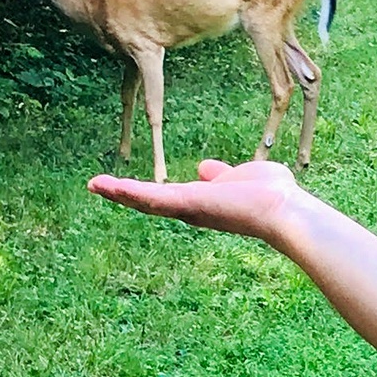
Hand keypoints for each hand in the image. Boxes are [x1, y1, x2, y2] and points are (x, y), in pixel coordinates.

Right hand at [88, 159, 305, 241]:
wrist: (282, 208)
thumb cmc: (269, 194)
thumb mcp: (238, 177)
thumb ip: (220, 174)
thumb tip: (204, 168)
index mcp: (202, 201)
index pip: (166, 195)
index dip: (143, 192)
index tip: (122, 186)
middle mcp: (190, 208)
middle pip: (149, 201)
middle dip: (123, 194)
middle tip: (96, 185)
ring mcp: (187, 208)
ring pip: (145, 200)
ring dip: (118, 192)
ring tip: (94, 184)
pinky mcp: (186, 203)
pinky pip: (152, 197)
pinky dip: (128, 192)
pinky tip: (107, 185)